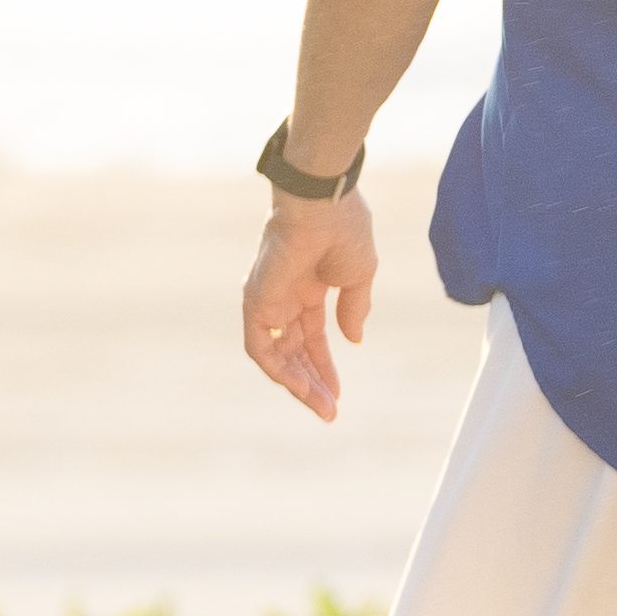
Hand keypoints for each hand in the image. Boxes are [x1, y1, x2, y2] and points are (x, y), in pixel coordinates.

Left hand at [241, 193, 380, 420]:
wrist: (323, 205)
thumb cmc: (345, 230)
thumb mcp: (360, 276)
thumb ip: (354, 310)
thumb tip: (352, 341)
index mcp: (309, 288)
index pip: (312, 338)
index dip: (325, 366)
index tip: (337, 393)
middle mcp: (284, 298)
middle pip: (294, 352)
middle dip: (312, 382)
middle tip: (329, 410)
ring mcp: (268, 302)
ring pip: (277, 355)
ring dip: (298, 383)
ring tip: (321, 406)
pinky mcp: (256, 303)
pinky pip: (261, 347)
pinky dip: (279, 369)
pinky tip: (302, 386)